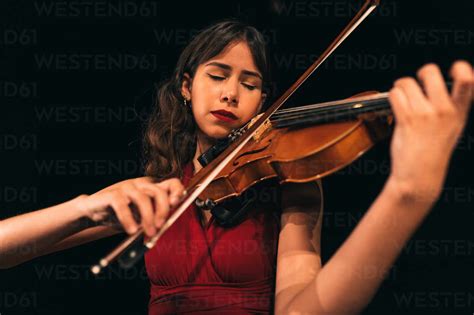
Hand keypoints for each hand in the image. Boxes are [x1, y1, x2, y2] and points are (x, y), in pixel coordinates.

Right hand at [76, 177, 185, 236]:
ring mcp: (126, 187)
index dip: (177, 191)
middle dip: (162, 211)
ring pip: (143, 198)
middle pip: (159, 192)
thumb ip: (153, 219)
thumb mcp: (140, 217)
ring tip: (148, 233)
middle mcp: (140, 184)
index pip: (171, 183)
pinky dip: (128, 219)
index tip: (177, 205)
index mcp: (151, 188)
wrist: (93, 211)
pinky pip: (122, 205)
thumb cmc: (119, 214)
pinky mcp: (112, 194)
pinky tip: (131, 230)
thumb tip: (164, 228)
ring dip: (148, 218)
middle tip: (160, 227)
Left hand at [388, 60, 472, 200]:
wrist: (419, 176)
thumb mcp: (452, 128)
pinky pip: (395, 94)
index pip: (469, 81)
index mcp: (459, 112)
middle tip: (416, 83)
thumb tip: (438, 84)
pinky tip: (396, 106)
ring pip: (407, 82)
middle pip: (430, 71)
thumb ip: (451, 107)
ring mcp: (425, 115)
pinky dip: (393, 97)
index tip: (454, 68)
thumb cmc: (432, 152)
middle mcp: (444, 110)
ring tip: (403, 98)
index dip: (461, 68)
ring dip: (401, 88)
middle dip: (420, 74)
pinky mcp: (407, 120)